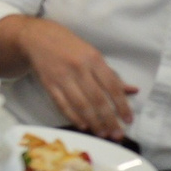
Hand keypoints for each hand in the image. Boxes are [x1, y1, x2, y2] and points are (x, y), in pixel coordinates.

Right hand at [16, 19, 137, 136]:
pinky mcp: (48, 83)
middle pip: (97, 99)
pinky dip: (73, 117)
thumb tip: (133, 90)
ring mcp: (62, 76)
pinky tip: (83, 125)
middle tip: (117, 134)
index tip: (128, 121)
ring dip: (93, 122)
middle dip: (109, 120)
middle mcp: (78, 68)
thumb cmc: (70, 46)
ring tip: (103, 133)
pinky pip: (62, 104)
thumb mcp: (93, 54)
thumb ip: (111, 74)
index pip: (112, 86)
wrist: (37, 36)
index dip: (122, 105)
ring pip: (80, 105)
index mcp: (93, 59)